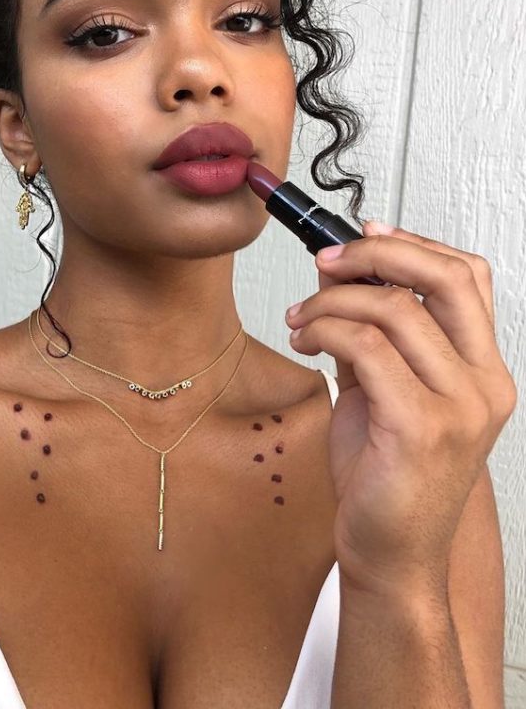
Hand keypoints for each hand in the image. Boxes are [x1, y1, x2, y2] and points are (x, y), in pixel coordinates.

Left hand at [284, 221, 516, 594]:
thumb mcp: (379, 385)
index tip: (364, 235)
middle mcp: (484, 385)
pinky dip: (325, 330)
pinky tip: (304, 340)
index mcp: (483, 371)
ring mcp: (459, 408)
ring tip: (301, 319)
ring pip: (394, 309)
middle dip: (376, 254)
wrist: (389, 551)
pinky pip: (367, 348)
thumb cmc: (386, 473)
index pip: (468, 278)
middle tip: (327, 260)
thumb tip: (339, 269)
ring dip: (331, 302)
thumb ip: (369, 328)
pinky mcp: (421, 428)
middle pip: (445, 278)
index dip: (414, 243)